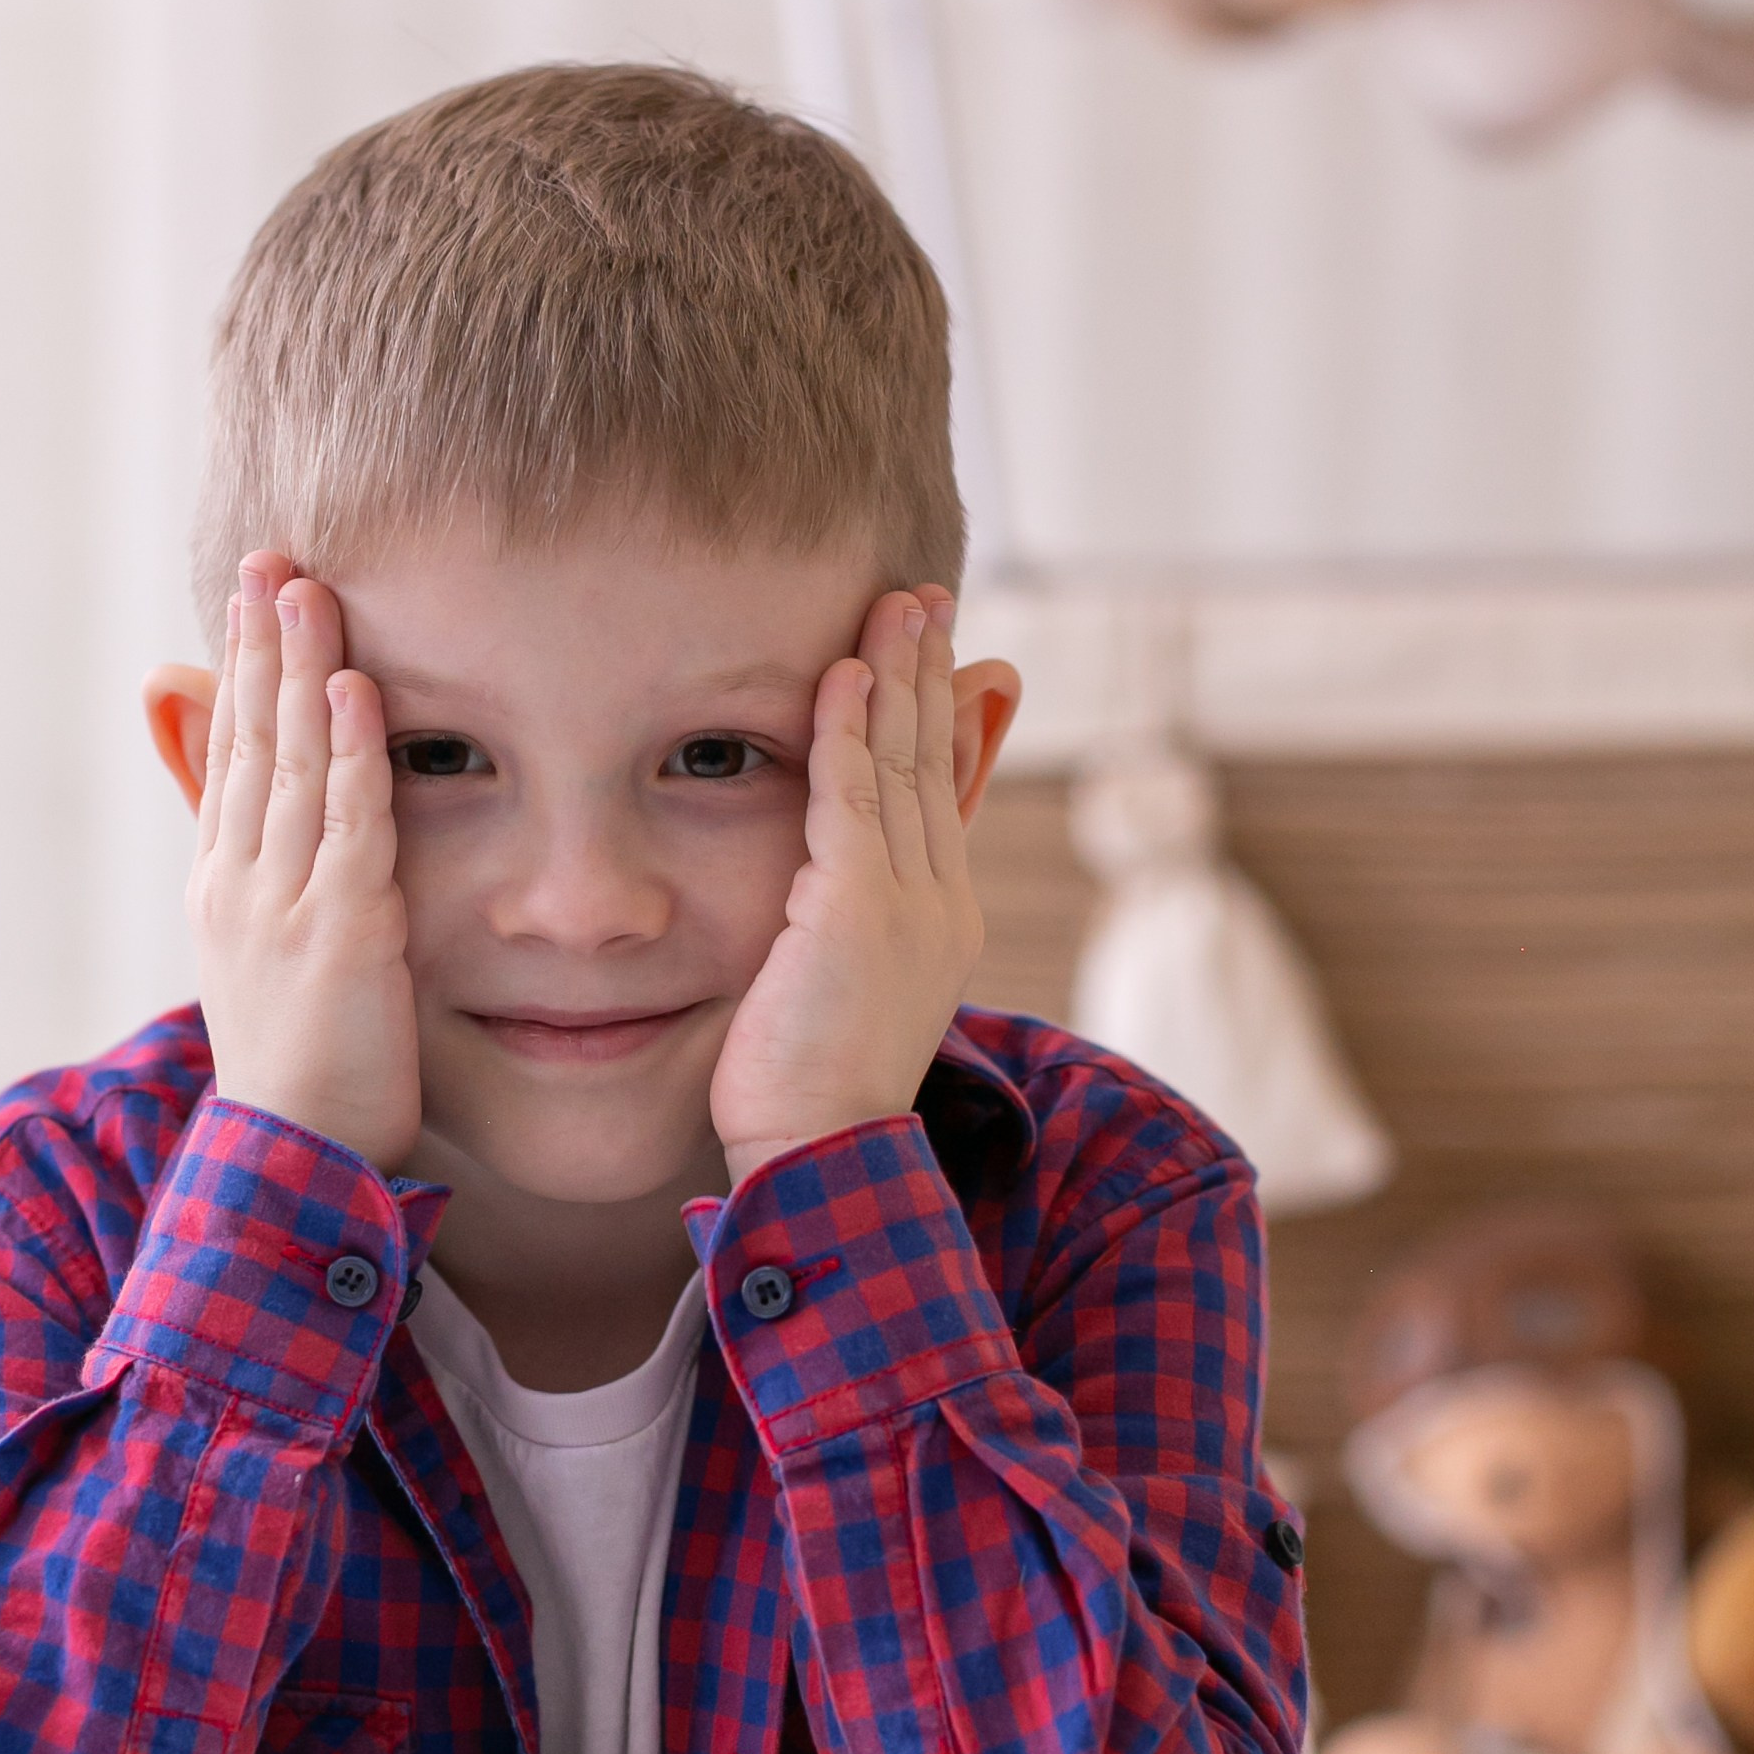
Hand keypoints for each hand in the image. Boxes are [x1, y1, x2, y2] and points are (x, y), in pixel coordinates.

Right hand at [186, 554, 419, 1174]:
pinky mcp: (340, 935)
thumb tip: (258, 844)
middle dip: (261, 643)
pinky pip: (349, 826)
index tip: (254, 588)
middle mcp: (240, 883)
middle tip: (269, 555)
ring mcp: (283, 906)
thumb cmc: (296, 1062)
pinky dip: (352, 753)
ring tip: (306, 588)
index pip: (234, 753)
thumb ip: (261, 874)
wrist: (289, 1163)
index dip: (244, 667)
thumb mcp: (259, 952)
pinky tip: (356, 690)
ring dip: (300, 670)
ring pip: (292, 766)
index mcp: (222, 885)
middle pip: (251, 741)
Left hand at [708, 587, 982, 1188]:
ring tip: (895, 605)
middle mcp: (940, 901)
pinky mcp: (858, 909)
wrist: (823, 1154)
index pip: (942, 793)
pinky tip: (844, 674)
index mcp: (941, 919)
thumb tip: (828, 878)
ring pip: (902, 764)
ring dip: (898, 676)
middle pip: (934, 762)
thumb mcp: (842, 987)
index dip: (941, 715)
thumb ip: (846, 918)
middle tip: (925, 598)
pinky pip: (851, 798)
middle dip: (930, 672)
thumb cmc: (811, 1087)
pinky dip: (848, 731)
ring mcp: (907, 903)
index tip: (942, 652)